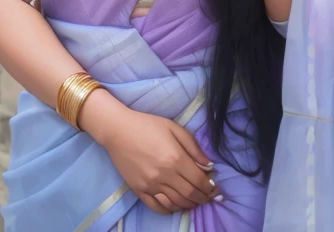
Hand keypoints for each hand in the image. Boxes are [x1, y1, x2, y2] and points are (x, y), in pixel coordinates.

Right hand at [100, 109, 219, 214]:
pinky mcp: (139, 190)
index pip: (198, 180)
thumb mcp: (174, 128)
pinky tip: (176, 205)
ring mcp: (151, 185)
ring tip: (195, 201)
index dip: (210, 187)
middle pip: (189, 194)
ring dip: (189, 205)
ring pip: (176, 203)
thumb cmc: (148, 125)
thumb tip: (208, 165)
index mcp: (175, 158)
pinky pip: (158, 207)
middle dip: (202, 198)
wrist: (118, 130)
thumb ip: (193, 147)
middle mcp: (165, 175)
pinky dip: (170, 209)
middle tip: (209, 197)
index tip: (215, 188)